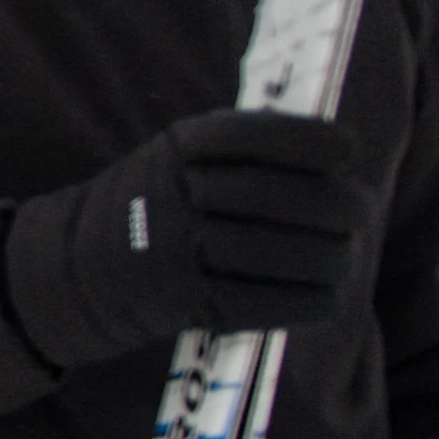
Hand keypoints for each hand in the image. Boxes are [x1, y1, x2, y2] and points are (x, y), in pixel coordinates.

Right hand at [3, 108, 371, 370]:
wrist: (78, 269)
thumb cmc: (155, 202)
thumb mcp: (178, 153)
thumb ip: (245, 145)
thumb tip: (337, 152)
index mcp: (180, 146)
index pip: (262, 135)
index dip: (317, 141)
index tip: (347, 150)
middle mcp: (180, 192)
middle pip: (292, 199)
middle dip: (344, 208)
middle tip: (360, 214)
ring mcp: (183, 249)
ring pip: (292, 255)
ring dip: (336, 260)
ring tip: (346, 258)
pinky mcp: (191, 301)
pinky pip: (274, 303)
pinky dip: (314, 300)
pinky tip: (327, 293)